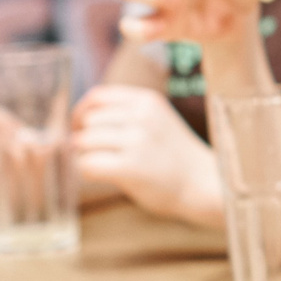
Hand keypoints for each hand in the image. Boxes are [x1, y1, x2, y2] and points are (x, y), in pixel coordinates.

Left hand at [72, 84, 219, 224]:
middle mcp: (141, 116)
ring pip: (84, 142)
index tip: (82, 128)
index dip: (82, 112)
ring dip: (85, 155)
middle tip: (95, 153)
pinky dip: (88, 171)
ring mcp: (136, 141)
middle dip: (84, 138)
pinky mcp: (130, 167)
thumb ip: (125, 114)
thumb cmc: (175, 156)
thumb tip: (77, 121)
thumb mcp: (156, 120)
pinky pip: (88, 164)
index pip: (97, 96)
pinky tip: (103, 176)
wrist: (204, 184)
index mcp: (147, 101)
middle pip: (88, 121)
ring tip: (102, 165)